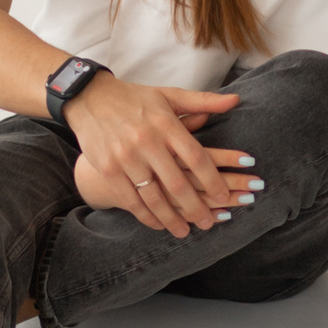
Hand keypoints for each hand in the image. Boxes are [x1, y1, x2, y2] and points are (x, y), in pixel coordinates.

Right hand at [66, 77, 259, 238]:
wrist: (90, 98)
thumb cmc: (136, 99)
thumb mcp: (169, 95)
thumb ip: (203, 101)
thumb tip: (236, 101)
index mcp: (166, 124)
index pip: (197, 157)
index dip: (213, 180)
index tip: (225, 196)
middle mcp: (147, 142)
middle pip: (178, 183)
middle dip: (196, 207)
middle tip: (209, 223)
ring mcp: (126, 158)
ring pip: (154, 198)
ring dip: (172, 219)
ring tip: (185, 231)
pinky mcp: (108, 170)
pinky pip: (131, 201)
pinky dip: (147, 217)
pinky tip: (158, 224)